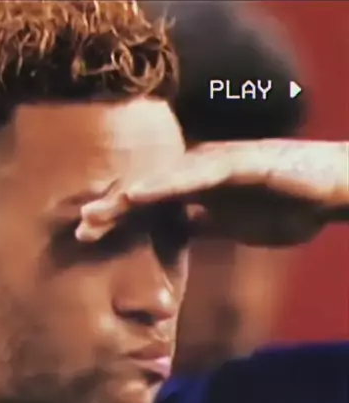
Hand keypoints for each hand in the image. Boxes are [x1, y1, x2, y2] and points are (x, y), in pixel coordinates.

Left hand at [76, 140, 348, 245]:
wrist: (328, 191)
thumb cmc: (283, 205)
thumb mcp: (229, 225)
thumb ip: (198, 224)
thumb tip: (169, 233)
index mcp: (195, 189)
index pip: (147, 203)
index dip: (116, 218)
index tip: (86, 238)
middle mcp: (198, 172)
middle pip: (147, 188)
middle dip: (111, 208)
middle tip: (78, 229)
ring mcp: (216, 165)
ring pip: (163, 179)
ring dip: (128, 195)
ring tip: (98, 212)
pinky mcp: (237, 164)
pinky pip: (195, 174)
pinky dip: (165, 183)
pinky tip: (139, 193)